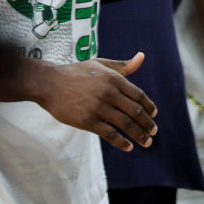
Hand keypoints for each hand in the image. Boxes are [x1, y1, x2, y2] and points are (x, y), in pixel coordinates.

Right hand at [35, 52, 157, 151]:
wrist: (49, 83)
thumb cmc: (76, 72)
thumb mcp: (101, 64)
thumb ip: (123, 66)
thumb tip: (142, 56)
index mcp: (114, 78)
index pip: (138, 95)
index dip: (149, 106)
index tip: (154, 115)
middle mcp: (109, 92)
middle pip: (135, 111)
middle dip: (147, 124)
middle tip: (154, 132)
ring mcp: (98, 107)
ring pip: (125, 123)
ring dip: (139, 134)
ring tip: (146, 142)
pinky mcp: (87, 121)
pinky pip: (109, 134)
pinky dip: (121, 142)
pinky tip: (129, 147)